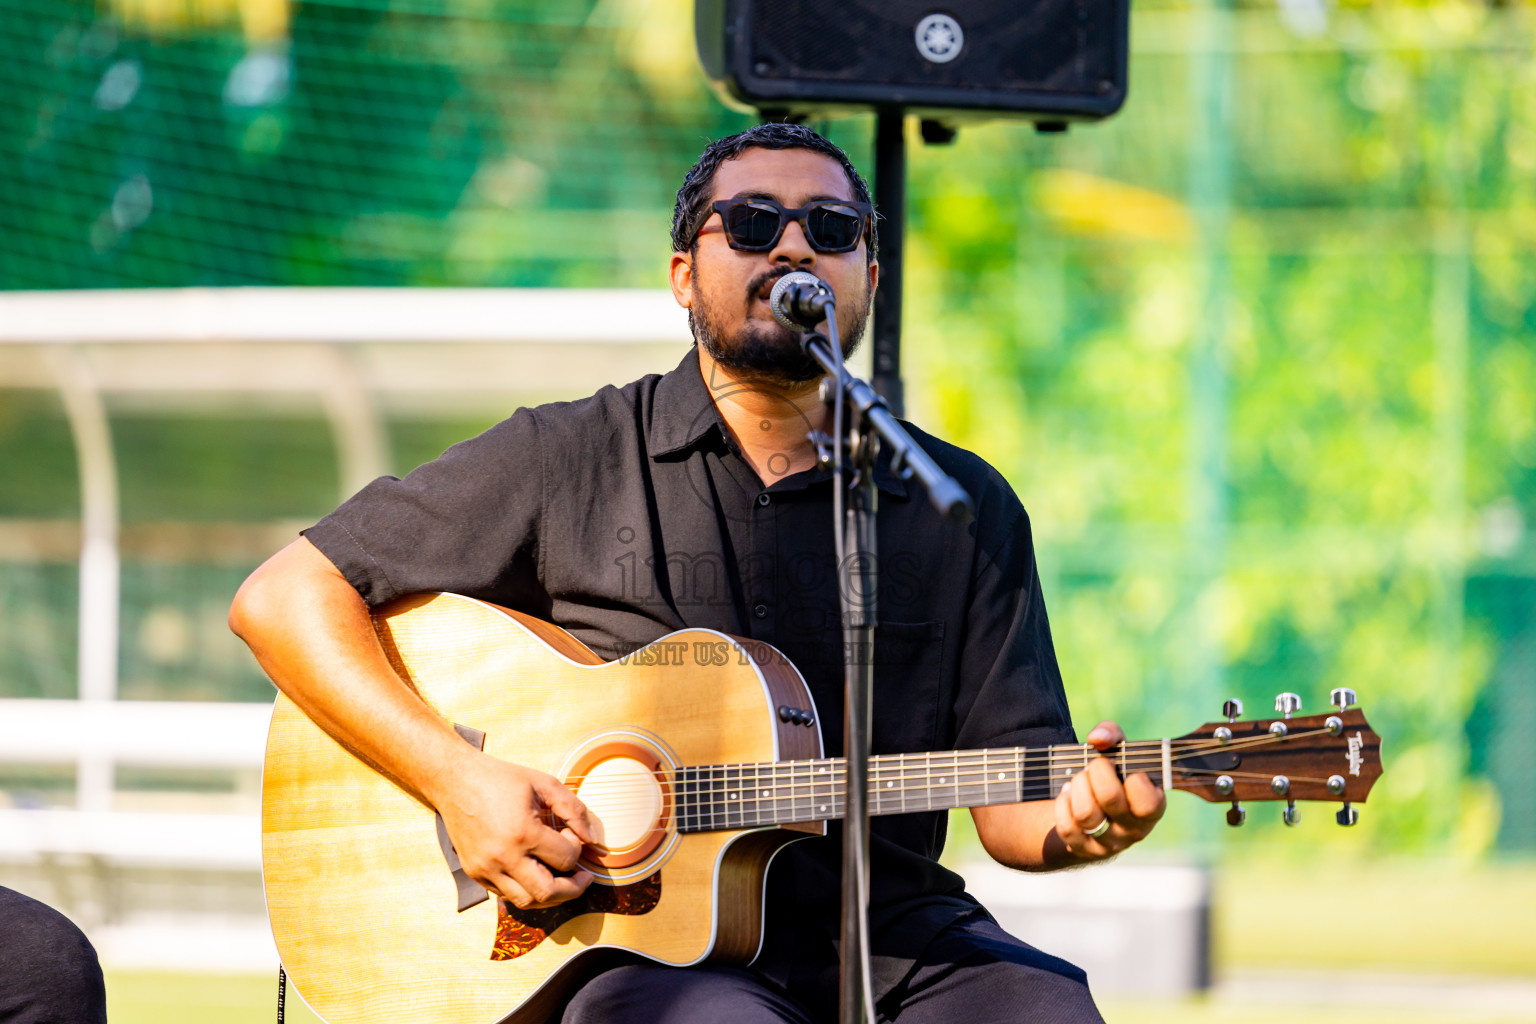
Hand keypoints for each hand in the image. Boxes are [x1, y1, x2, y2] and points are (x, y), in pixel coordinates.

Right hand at [433, 753, 596, 909]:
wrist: (454, 780)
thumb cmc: (501, 779)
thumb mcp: (544, 784)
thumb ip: (574, 809)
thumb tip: (593, 839)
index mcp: (523, 832)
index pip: (566, 858)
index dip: (577, 847)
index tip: (570, 833)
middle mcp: (503, 857)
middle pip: (548, 893)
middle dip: (573, 889)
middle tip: (582, 879)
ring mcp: (486, 869)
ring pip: (527, 902)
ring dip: (550, 896)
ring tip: (561, 881)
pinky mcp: (474, 873)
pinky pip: (506, 895)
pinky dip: (526, 891)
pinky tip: (535, 875)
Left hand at [1053, 720, 1164, 860]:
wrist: (1092, 806)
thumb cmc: (1112, 776)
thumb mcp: (1117, 752)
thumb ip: (1112, 734)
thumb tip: (1097, 738)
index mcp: (1152, 809)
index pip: (1148, 802)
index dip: (1133, 779)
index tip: (1123, 767)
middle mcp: (1134, 831)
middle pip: (1110, 799)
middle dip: (1097, 772)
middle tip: (1095, 766)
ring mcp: (1109, 844)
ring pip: (1086, 814)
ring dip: (1077, 787)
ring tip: (1079, 779)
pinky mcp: (1084, 850)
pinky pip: (1067, 827)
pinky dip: (1063, 804)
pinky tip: (1068, 794)